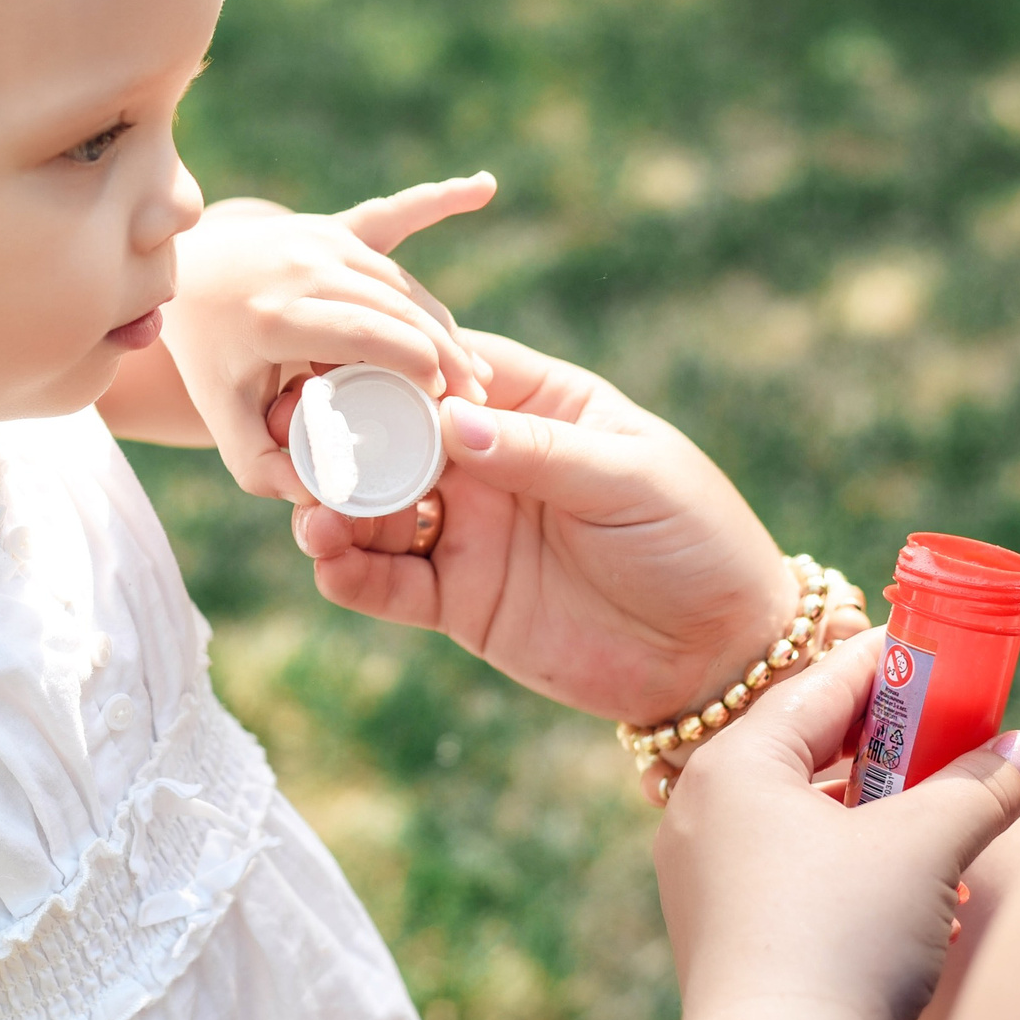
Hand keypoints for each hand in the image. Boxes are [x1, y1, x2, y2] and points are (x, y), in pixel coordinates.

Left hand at [161, 175, 494, 502]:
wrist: (184, 279)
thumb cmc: (211, 357)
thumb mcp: (223, 419)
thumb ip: (262, 467)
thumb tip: (317, 499)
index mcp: (275, 316)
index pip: (363, 336)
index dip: (413, 363)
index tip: (444, 398)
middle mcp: (301, 268)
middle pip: (395, 310)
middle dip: (443, 354)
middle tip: (474, 400)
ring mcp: (321, 241)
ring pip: (403, 285)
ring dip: (442, 326)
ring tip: (470, 373)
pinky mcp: (334, 226)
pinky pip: (394, 213)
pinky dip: (440, 201)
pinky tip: (484, 187)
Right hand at [292, 329, 803, 728]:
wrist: (720, 655)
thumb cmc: (695, 541)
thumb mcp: (632, 480)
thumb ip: (541, 452)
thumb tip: (454, 421)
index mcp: (535, 407)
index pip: (448, 369)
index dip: (391, 365)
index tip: (338, 366)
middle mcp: (488, 462)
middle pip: (393, 436)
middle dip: (341, 438)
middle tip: (298, 444)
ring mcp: (467, 530)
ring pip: (375, 509)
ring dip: (333, 507)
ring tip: (310, 514)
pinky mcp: (458, 599)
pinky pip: (386, 583)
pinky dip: (348, 573)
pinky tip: (328, 562)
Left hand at [654, 632, 1019, 1019]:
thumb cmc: (842, 937)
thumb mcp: (926, 848)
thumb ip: (980, 786)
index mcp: (733, 764)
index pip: (818, 685)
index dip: (889, 664)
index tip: (943, 651)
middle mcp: (701, 808)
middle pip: (805, 746)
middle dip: (888, 743)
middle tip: (955, 731)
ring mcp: (701, 873)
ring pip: (801, 812)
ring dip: (875, 810)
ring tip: (943, 814)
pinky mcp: (720, 929)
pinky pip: (790, 866)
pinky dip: (849, 860)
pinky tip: (909, 889)